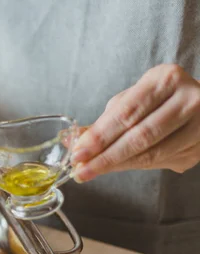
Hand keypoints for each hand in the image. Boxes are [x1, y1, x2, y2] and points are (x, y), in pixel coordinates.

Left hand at [72, 64, 199, 181]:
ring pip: (152, 153)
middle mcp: (189, 99)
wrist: (199, 106)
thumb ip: (103, 121)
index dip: (100, 136)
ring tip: (91, 171)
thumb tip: (70, 141)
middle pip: (141, 136)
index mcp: (166, 79)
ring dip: (117, 166)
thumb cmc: (157, 101)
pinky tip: (115, 168)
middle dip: (105, 156)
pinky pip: (161, 162)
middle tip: (81, 170)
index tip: (78, 153)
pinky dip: (134, 167)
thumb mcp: (131, 101)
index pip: (127, 113)